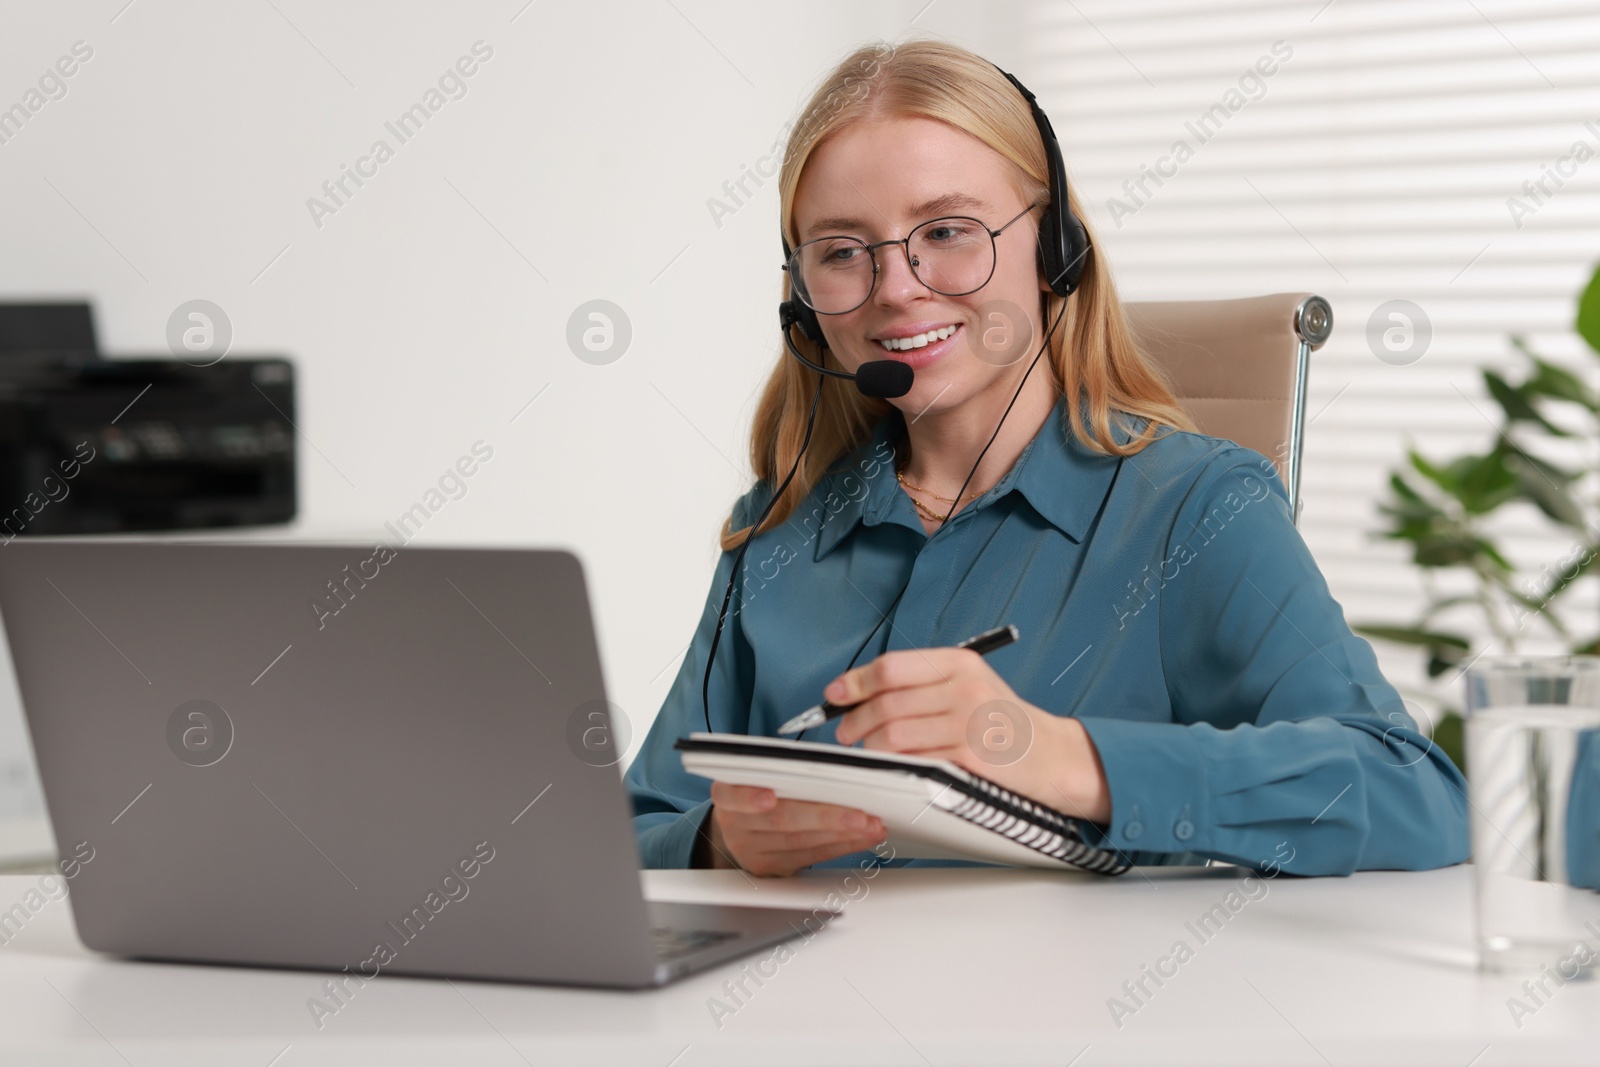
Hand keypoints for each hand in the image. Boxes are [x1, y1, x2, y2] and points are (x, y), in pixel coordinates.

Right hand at [703, 780, 886, 876]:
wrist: (738, 828)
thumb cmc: (754, 791)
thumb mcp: (755, 775)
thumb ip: (778, 771)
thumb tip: (829, 767)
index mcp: (727, 794)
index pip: (731, 795)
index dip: (748, 798)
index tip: (768, 799)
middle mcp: (735, 825)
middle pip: (781, 821)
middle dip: (824, 818)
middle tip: (857, 815)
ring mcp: (752, 851)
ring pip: (801, 842)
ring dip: (842, 834)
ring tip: (870, 824)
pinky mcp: (772, 868)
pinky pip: (811, 856)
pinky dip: (842, 845)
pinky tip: (862, 836)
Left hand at [828, 647, 1111, 823]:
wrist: (1050, 755)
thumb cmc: (1001, 721)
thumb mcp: (968, 684)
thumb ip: (921, 683)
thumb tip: (859, 690)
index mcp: (960, 663)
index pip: (892, 667)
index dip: (855, 682)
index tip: (835, 694)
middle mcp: (964, 688)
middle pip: (886, 703)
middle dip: (854, 721)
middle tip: (845, 733)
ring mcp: (968, 724)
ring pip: (892, 735)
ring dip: (870, 747)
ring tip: (869, 751)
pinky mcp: (969, 758)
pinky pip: (913, 760)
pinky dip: (893, 764)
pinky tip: (893, 765)